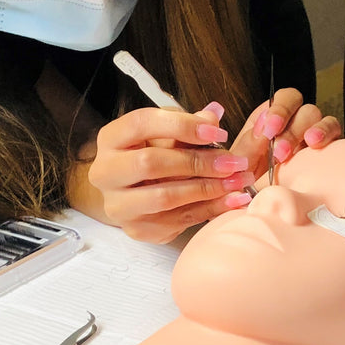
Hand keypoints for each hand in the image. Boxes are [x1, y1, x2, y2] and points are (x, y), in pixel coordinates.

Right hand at [87, 104, 254, 243]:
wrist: (133, 192)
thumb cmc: (153, 154)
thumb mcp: (167, 133)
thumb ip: (190, 124)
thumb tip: (214, 115)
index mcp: (112, 138)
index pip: (141, 123)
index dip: (181, 126)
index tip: (216, 132)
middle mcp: (106, 172)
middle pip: (150, 163)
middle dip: (197, 162)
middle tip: (232, 161)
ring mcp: (118, 205)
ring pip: (164, 197)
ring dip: (207, 188)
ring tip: (238, 180)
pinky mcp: (137, 229)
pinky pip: (178, 220)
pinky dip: (210, 209)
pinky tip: (233, 200)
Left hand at [230, 88, 341, 178]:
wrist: (263, 209)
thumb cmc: (248, 185)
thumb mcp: (241, 167)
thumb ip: (247, 147)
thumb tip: (263, 129)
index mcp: (275, 120)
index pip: (285, 99)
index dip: (281, 109)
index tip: (270, 129)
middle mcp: (299, 126)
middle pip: (308, 112)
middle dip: (295, 130)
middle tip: (282, 153)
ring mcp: (318, 142)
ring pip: (329, 123)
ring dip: (322, 130)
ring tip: (312, 144)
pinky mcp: (334, 159)